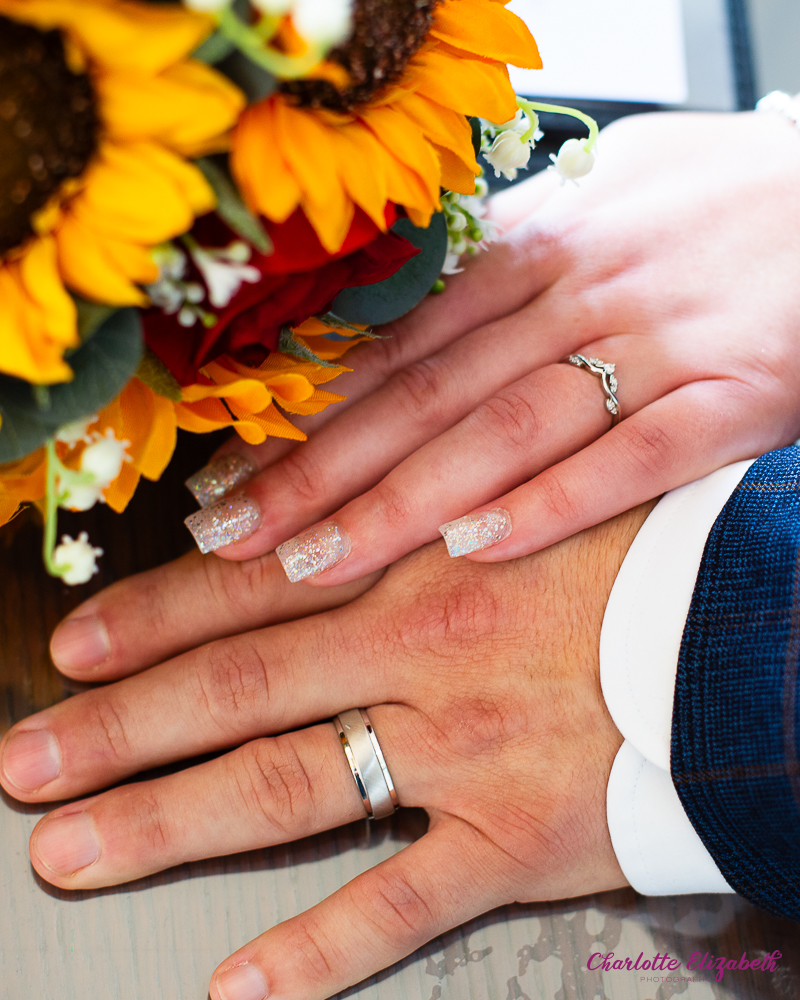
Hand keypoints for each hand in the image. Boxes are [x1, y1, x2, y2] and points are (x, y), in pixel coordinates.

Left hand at [0, 504, 652, 999]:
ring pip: (289, 787)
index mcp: (416, 559)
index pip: (250, 589)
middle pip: (238, 689)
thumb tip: (309, 517)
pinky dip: (318, 951)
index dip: (150, 616)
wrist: (745, 626)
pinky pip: (401, 901)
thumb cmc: (629, 546)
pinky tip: (241, 989)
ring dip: (170, 821)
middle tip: (26, 760)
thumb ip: (405, 508)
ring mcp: (459, 750)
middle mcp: (420, 650)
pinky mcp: (514, 837)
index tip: (71, 644)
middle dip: (119, 727)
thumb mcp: (509, 494)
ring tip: (74, 850)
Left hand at [188, 110, 799, 584]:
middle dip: (317, 472)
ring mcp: (653, 347)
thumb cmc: (713, 204)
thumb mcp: (595, 205)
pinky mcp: (732, 398)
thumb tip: (411, 310)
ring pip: (505, 429)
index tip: (227, 474)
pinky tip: (474, 551)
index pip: (393, 346)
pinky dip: (553, 503)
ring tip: (313, 562)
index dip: (303, 415)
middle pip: (423, 396)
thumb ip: (502, 266)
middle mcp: (575, 297)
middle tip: (230, 537)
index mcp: (533, 253)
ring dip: (403, 501)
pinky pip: (632, 457)